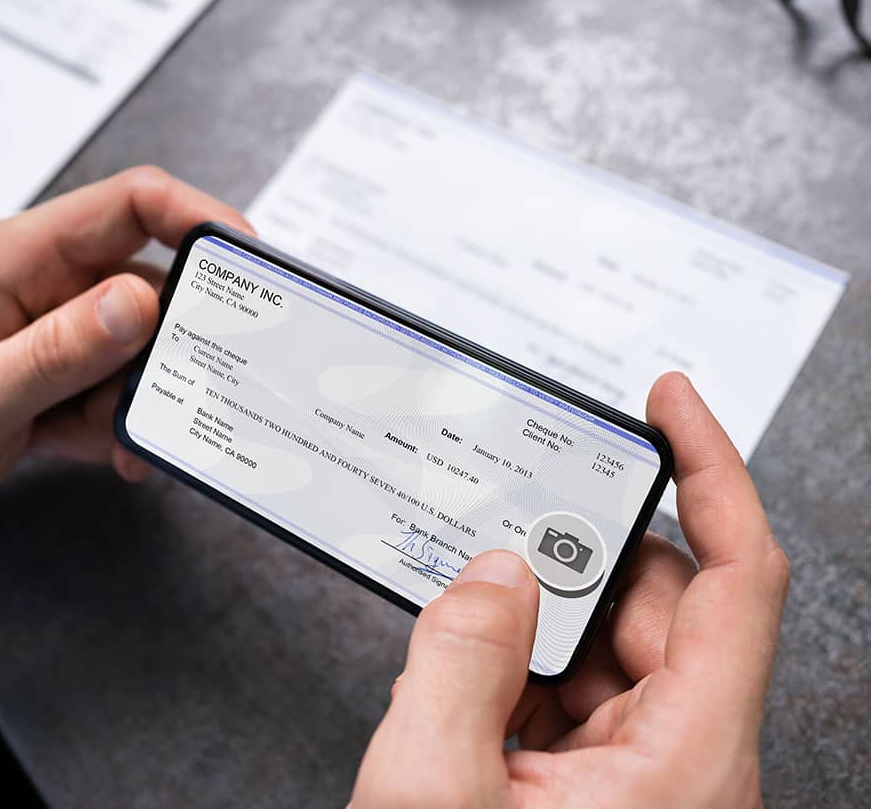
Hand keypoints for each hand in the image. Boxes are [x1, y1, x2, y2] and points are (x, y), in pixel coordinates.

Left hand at [0, 166, 253, 498]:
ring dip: (138, 401)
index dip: (200, 218)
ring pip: (146, 349)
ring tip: (96, 438)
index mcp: (22, 257)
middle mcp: (51, 282)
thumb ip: (56, 350)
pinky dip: (124, 424)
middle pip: (154, 287)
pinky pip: (125, 385)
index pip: (133, 204)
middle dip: (171, 349)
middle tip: (173, 392)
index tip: (251, 261)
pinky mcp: (68, 367)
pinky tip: (102, 449)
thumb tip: (142, 302)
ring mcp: (62, 327)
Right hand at [351, 372, 789, 808]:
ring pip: (605, 636)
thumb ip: (458, 663)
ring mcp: (641, 765)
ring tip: (468, 631)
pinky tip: (470, 675)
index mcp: (684, 758)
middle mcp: (681, 753)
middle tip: (501, 538)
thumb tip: (494, 571)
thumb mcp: (434, 798)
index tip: (670, 402)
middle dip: (572, 558)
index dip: (712, 468)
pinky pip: (571, 679)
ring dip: (533, 618)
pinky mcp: (600, 774)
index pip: (737, 574)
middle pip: (653, 596)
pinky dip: (519, 660)